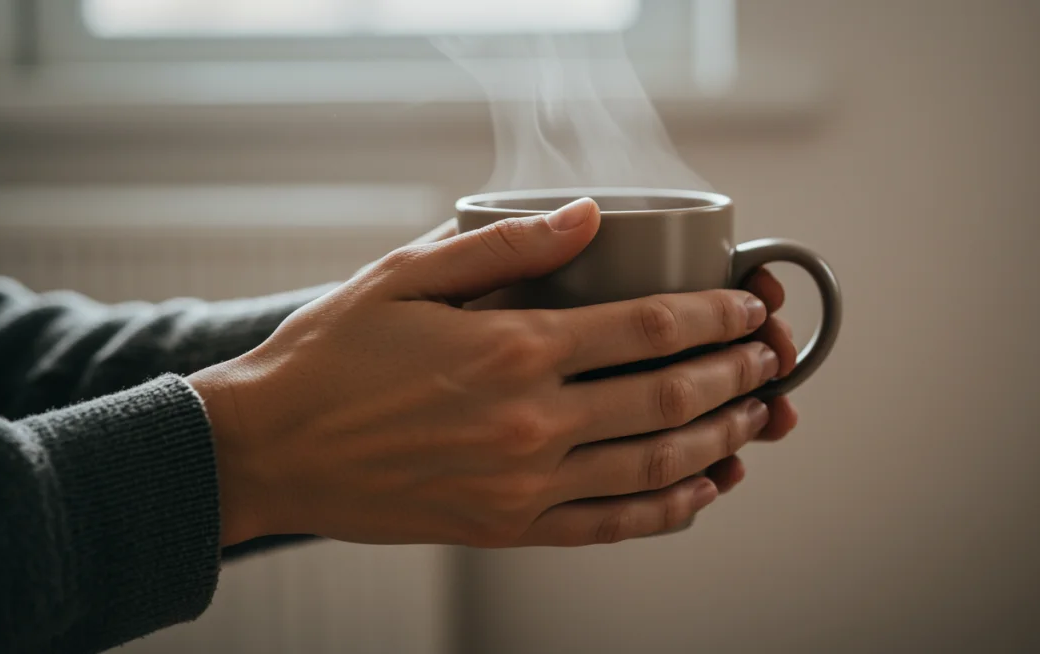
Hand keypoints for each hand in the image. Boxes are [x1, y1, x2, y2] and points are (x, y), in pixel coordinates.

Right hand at [190, 199, 796, 547]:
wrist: (271, 449)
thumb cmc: (333, 355)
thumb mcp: (409, 274)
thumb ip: (506, 245)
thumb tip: (587, 217)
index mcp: (511, 348)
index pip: (647, 327)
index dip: (713, 315)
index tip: (747, 306)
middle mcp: (530, 421)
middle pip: (669, 397)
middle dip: (736, 374)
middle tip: (768, 357)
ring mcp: (523, 484)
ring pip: (655, 466)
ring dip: (720, 440)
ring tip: (754, 419)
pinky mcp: (509, 527)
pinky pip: (612, 526)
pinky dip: (669, 509)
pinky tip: (702, 490)